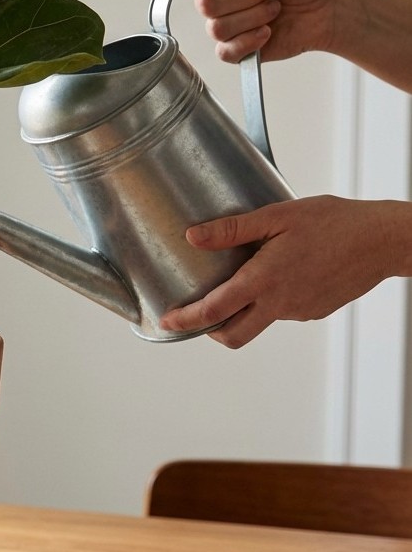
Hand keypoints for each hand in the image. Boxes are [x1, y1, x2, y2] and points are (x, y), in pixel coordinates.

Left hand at [159, 196, 411, 347]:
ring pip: (260, 321)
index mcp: (264, 280)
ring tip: (247, 275)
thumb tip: (193, 237)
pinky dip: (272, 300)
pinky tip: (281, 272)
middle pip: (234, 335)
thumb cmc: (335, 222)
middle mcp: (280, 303)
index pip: (214, 311)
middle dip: (210, 330)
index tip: (167, 321)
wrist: (384, 240)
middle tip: (198, 312)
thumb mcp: (278, 216)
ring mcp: (299, 311)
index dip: (185, 319)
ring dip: (244, 308)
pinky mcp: (315, 311)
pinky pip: (284, 311)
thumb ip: (232, 230)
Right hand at [186, 0, 338, 62]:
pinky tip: (268, 31)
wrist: (328, 4)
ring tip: (274, 8)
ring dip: (254, 16)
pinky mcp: (237, 50)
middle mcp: (221, 1)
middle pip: (205, 5)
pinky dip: (251, 40)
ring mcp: (228, 26)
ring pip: (218, 28)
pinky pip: (226, 52)